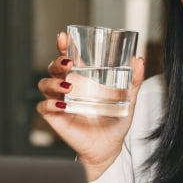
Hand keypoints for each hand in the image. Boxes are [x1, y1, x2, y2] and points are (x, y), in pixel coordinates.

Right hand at [37, 32, 144, 180]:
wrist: (109, 146)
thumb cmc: (115, 122)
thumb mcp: (128, 99)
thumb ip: (134, 81)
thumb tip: (139, 60)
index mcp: (82, 79)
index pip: (68, 57)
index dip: (63, 45)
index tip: (64, 36)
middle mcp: (68, 87)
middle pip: (53, 68)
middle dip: (57, 61)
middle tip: (68, 63)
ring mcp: (59, 101)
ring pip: (44, 84)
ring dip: (53, 82)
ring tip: (68, 86)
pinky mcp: (55, 117)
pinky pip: (43, 107)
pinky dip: (49, 104)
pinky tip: (62, 105)